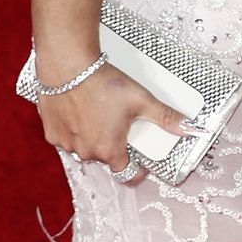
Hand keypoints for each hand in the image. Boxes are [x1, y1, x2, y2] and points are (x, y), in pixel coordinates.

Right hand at [38, 65, 189, 181]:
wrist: (68, 66)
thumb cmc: (103, 83)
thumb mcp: (141, 100)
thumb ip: (164, 117)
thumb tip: (189, 128)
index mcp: (110, 150)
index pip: (126, 174)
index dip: (136, 169)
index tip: (139, 161)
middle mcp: (86, 152)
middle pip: (105, 157)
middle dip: (112, 145)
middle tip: (117, 123)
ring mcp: (66, 143)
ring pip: (84, 147)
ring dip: (91, 137)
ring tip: (97, 114)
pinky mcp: (51, 131)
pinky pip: (65, 137)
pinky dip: (72, 128)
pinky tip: (78, 111)